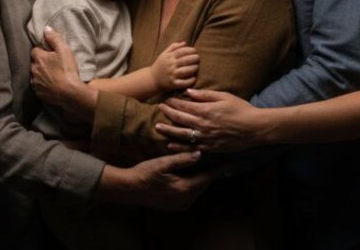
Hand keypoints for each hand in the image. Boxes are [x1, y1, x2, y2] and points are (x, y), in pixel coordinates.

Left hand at [30, 28, 96, 118]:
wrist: (69, 93)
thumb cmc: (67, 70)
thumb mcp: (64, 50)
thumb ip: (54, 38)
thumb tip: (46, 29)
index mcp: (38, 58)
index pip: (35, 50)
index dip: (43, 51)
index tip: (51, 53)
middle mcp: (33, 70)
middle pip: (34, 62)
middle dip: (41, 62)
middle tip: (53, 64)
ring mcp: (35, 82)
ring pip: (35, 74)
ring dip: (41, 74)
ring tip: (53, 75)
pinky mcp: (38, 93)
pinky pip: (38, 86)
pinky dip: (43, 84)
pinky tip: (52, 84)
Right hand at [95, 151, 213, 210]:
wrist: (128, 189)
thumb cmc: (144, 173)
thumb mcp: (163, 163)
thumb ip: (182, 159)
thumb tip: (200, 154)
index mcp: (184, 188)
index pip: (207, 177)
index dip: (219, 169)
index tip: (230, 162)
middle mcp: (184, 199)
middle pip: (204, 185)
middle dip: (212, 173)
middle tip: (220, 161)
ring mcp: (179, 204)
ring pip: (197, 190)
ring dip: (202, 179)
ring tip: (209, 167)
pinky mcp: (173, 206)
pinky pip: (190, 194)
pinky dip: (194, 185)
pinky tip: (192, 176)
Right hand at [150, 42, 199, 90]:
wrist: (151, 79)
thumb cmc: (160, 65)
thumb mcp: (164, 54)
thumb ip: (173, 47)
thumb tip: (185, 43)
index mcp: (169, 57)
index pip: (181, 51)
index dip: (190, 50)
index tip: (195, 51)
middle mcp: (170, 65)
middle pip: (185, 60)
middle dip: (194, 58)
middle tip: (198, 58)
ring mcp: (172, 75)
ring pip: (185, 71)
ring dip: (193, 68)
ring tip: (197, 67)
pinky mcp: (173, 84)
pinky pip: (184, 83)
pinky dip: (190, 80)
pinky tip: (194, 78)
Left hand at [156, 89, 263, 152]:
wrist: (255, 128)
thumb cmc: (241, 109)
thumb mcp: (224, 96)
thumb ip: (205, 95)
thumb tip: (188, 92)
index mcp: (206, 110)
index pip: (184, 105)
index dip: (173, 102)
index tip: (165, 99)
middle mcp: (203, 124)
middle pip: (180, 118)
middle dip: (168, 113)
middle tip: (159, 109)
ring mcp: (206, 137)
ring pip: (181, 134)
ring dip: (168, 130)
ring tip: (158, 127)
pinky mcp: (210, 147)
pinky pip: (191, 148)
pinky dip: (179, 146)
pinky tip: (171, 144)